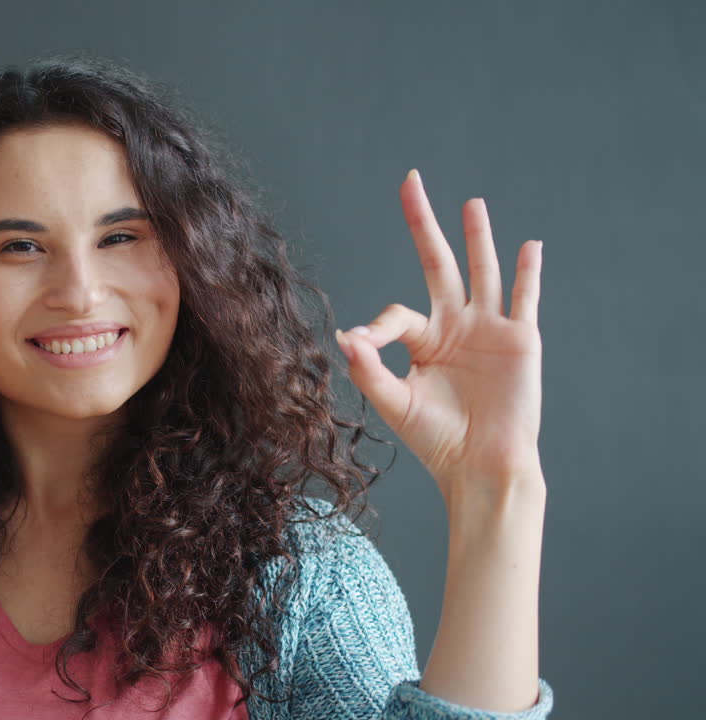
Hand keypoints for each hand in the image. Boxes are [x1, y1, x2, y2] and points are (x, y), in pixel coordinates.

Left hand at [335, 169, 544, 505]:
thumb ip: (369, 370)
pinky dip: (528, 272)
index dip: (378, 326)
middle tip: (411, 181)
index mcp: (423, 341)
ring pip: (482, 272)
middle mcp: (455, 327)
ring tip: (470, 204)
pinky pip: (525, 298)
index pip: (397, 314)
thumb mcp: (395, 403)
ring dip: (477, 237)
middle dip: (423, 224)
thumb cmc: (437, 440)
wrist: (481, 465)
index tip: (365, 345)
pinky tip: (529, 246)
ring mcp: (489, 330)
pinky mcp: (520, 340)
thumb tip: (344, 336)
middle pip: (437, 263)